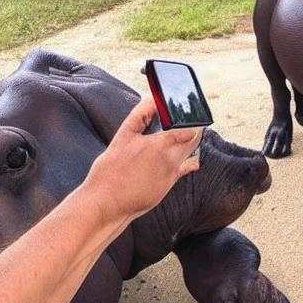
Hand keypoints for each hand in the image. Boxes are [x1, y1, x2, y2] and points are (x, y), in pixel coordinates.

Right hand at [85, 99, 201, 225]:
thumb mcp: (123, 136)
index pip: (189, 128)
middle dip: (195, 129)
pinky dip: (188, 161)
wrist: (107, 202)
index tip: (192, 112)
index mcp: (161, 144)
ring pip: (191, 154)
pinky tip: (187, 156)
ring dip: (191, 144)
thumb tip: (153, 100)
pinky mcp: (168, 186)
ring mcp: (171, 174)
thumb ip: (140, 115)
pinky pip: (184, 169)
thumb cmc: (111, 169)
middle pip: (194, 141)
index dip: (192, 119)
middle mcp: (171, 160)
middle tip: (193, 120)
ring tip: (188, 134)